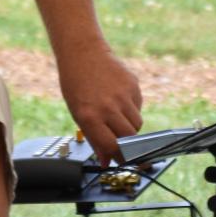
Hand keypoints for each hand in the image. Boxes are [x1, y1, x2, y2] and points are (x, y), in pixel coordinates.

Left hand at [57, 44, 142, 166]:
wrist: (83, 54)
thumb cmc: (76, 85)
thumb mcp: (78, 114)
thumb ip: (94, 138)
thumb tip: (106, 161)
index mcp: (90, 117)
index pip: (112, 147)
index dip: (120, 158)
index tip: (123, 162)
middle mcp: (108, 107)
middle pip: (130, 139)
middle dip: (129, 145)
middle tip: (125, 145)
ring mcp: (123, 96)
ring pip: (138, 124)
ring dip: (130, 127)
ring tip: (116, 116)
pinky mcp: (134, 86)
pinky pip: (139, 107)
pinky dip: (132, 109)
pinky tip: (119, 99)